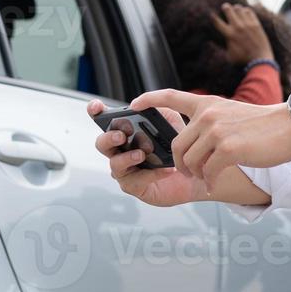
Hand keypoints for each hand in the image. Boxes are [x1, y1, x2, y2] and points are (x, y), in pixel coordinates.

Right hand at [88, 100, 207, 206]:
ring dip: (127, 158)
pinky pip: (135, 181)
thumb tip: (142, 105)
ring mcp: (126, 170)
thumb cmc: (179, 149)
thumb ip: (161, 111)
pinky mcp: (135, 187)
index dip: (96, 112)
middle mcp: (122, 151)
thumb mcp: (173, 124)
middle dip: (109, 138)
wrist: (194, 174)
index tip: (96, 108)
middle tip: (121, 136)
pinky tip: (165, 170)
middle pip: (102, 144)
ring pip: (115, 165)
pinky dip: (151, 174)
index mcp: (127, 133)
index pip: (105, 120)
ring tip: (141, 154)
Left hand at [130, 89, 290, 188]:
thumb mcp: (231, 114)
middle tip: (189, 173)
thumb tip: (194, 141)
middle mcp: (208, 115)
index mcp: (207, 104)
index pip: (171, 97)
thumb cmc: (264, 126)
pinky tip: (214, 184)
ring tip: (206, 178)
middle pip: (177, 145)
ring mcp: (217, 131)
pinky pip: (208, 171)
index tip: (133, 104)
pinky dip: (209, 181)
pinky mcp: (229, 149)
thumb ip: (211, 122)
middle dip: (180, 164)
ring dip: (196, 175)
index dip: (149, 100)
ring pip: (190, 161)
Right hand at [212, 3, 272, 64]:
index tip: (211, 13)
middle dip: (225, 7)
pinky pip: (250, 12)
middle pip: (228, 10)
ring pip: (239, 9)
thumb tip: (213, 43)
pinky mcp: (256, 24)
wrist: (260, 61)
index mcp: (229, 35)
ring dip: (236, 8)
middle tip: (225, 6)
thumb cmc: (243, 61)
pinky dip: (246, 10)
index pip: (217, 21)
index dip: (213, 16)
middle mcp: (238, 27)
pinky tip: (245, 12)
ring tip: (235, 8)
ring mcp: (248, 24)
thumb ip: (222, 47)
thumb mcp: (228, 56)